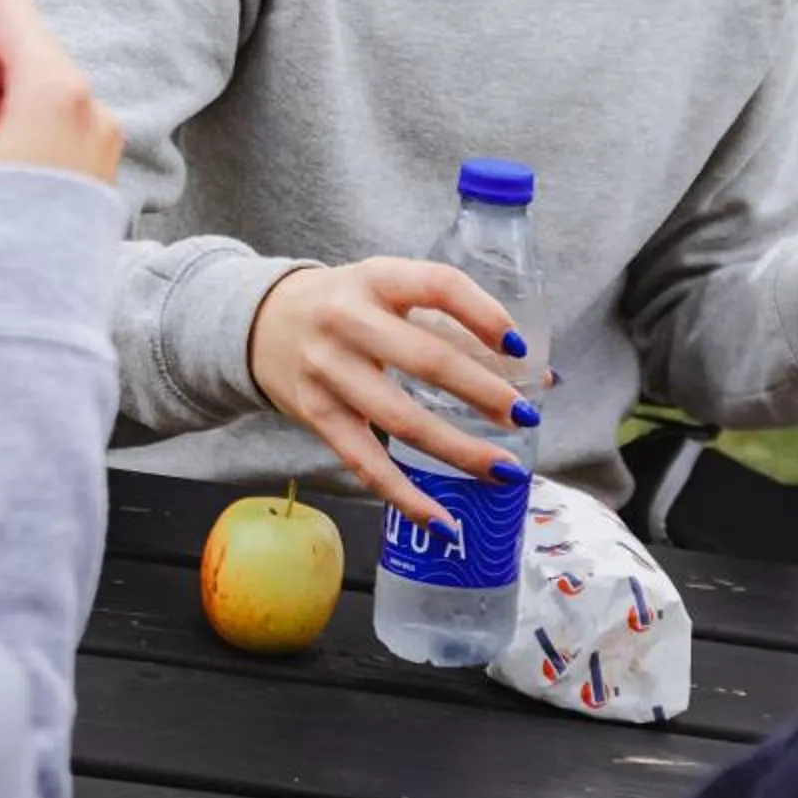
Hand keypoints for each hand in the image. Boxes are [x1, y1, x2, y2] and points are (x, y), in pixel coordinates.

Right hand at [248, 259, 538, 526]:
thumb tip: (536, 375)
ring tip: (504, 469)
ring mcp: (327, 371)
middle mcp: (347, 320)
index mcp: (376, 278)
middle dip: (484, 392)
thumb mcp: (386, 291)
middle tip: (526, 417)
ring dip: (460, 450)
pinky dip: (406, 497)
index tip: (519, 347)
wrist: (261, 323)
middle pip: (426, 359)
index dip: (484, 314)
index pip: (438, 286)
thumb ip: (448, 323)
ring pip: (402, 420)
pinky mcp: (316, 415)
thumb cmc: (346, 306)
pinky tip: (442, 520)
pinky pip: (366, 464)